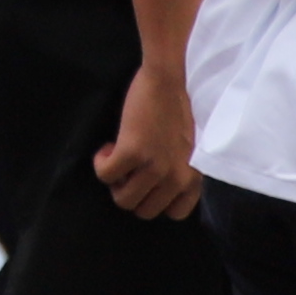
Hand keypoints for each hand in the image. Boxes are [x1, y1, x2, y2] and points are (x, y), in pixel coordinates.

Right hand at [98, 58, 203, 218]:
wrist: (170, 80)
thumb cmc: (181, 106)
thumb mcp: (191, 149)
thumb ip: (181, 169)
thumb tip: (158, 181)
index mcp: (194, 179)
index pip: (175, 214)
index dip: (155, 197)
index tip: (148, 178)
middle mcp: (177, 180)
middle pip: (145, 211)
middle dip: (132, 191)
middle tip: (128, 167)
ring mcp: (155, 168)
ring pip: (123, 199)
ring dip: (116, 180)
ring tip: (118, 156)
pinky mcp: (132, 152)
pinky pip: (106, 174)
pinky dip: (101, 163)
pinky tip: (108, 146)